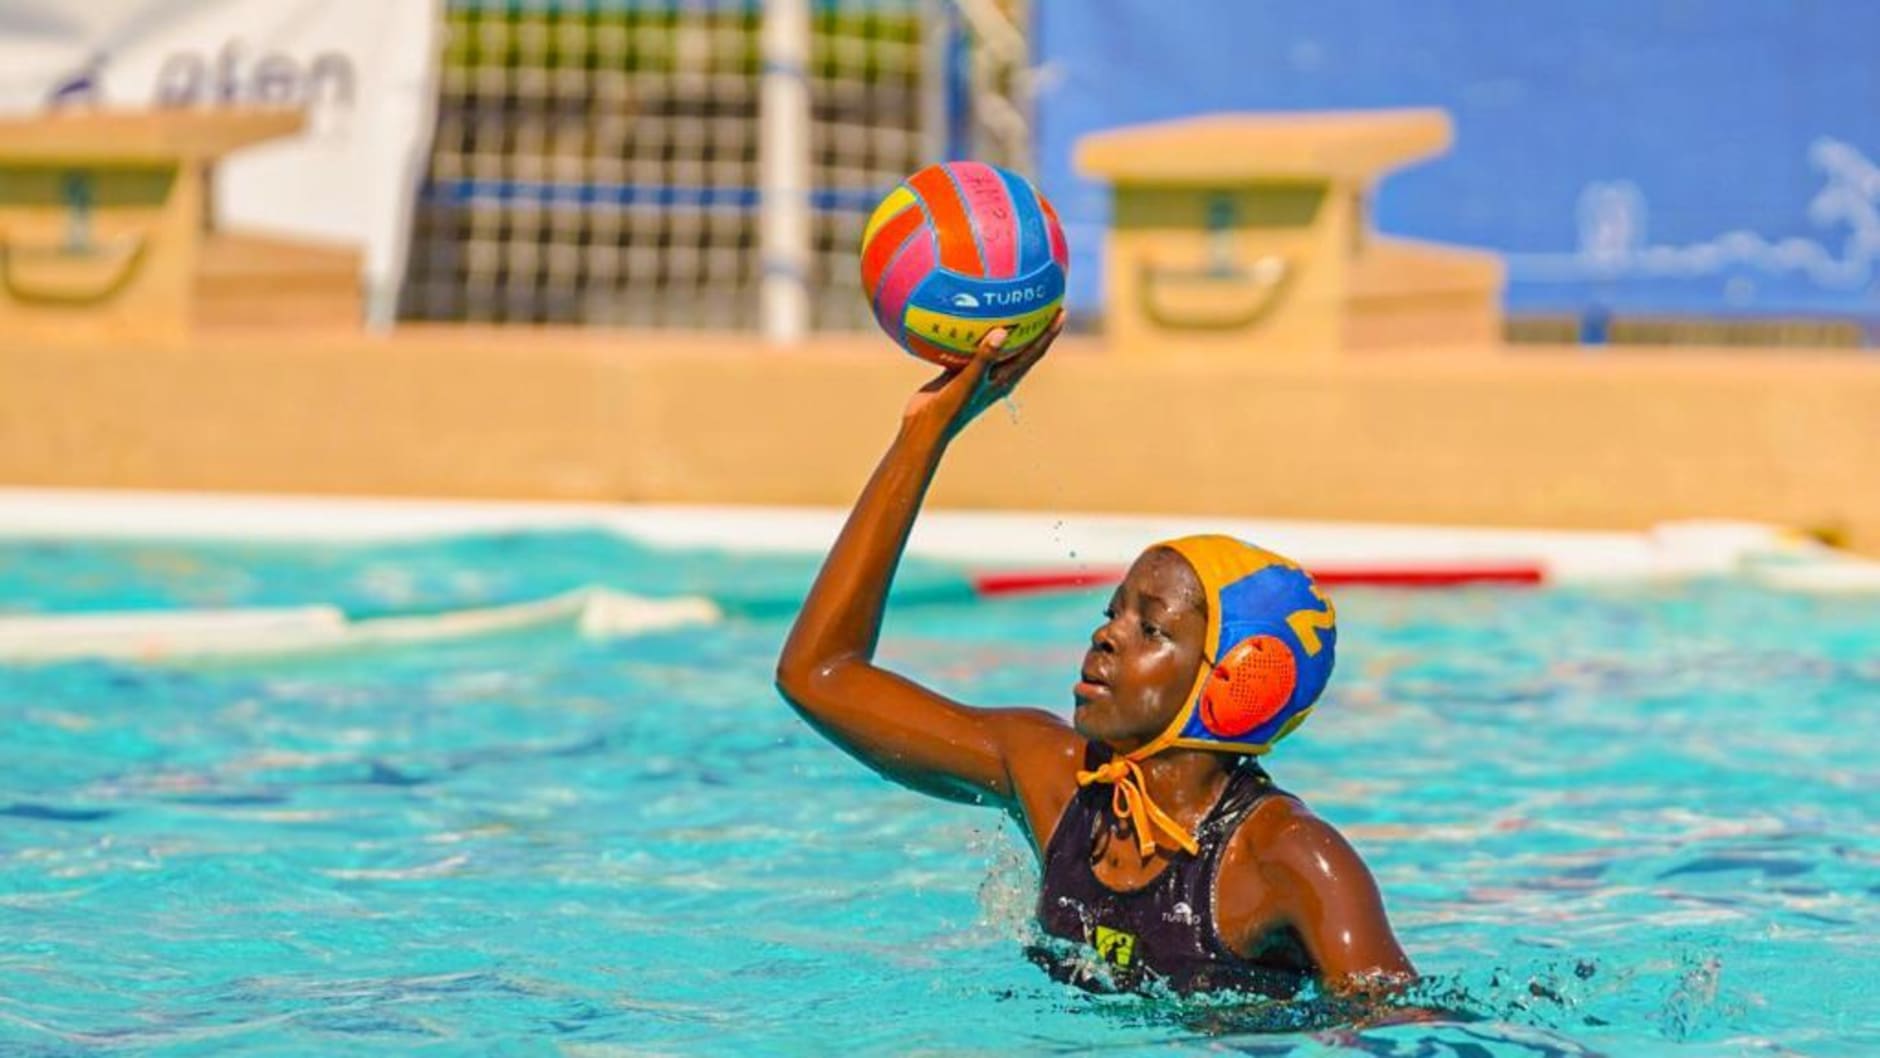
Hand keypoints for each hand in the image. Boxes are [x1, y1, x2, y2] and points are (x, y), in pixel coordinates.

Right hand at [901, 308, 1065, 441]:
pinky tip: (964, 314)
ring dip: (1002, 326)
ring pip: (995, 345)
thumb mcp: (968, 383)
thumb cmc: (949, 410)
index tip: (1061, 311)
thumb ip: (984, 358)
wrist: (923, 428)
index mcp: (1005, 380)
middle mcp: (996, 375)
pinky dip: (970, 332)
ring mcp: (978, 373)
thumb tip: (1003, 331)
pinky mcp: (959, 371)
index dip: (1048, 333)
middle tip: (1039, 298)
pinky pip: (969, 346)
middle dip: (1032, 324)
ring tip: (1006, 302)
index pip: (1034, 353)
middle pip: (1021, 345)